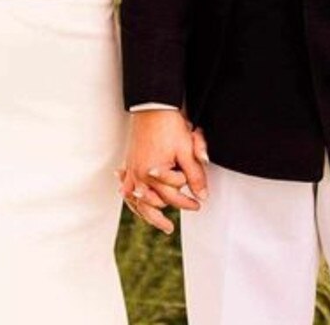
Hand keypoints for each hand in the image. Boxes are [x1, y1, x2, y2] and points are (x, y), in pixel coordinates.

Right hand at [121, 111, 208, 233]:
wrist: (153, 105)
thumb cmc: (170, 126)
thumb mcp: (187, 151)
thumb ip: (195, 176)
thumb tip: (203, 196)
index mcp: (153, 173)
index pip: (173, 196)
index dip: (188, 201)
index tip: (199, 204)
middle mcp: (138, 174)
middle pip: (154, 202)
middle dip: (167, 210)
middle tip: (178, 218)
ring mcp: (131, 169)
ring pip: (136, 200)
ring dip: (146, 214)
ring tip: (159, 224)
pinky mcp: (128, 163)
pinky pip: (126, 187)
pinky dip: (130, 197)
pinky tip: (133, 200)